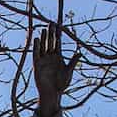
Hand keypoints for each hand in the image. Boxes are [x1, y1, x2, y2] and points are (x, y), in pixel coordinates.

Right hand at [32, 0, 79, 116]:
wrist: (53, 94)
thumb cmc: (62, 84)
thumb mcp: (69, 72)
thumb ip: (73, 62)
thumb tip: (80, 52)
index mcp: (59, 57)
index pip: (58, 43)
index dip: (58, 34)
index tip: (58, 25)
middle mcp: (50, 57)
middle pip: (50, 42)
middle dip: (51, 33)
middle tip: (51, 22)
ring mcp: (43, 60)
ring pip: (43, 46)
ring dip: (44, 38)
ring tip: (44, 29)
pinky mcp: (37, 65)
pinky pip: (36, 54)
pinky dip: (36, 47)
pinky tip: (37, 39)